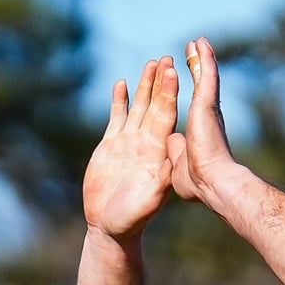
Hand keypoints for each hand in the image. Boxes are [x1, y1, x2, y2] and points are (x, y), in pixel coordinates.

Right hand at [83, 56, 179, 240]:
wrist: (111, 226)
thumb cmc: (134, 218)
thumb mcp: (151, 198)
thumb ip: (160, 178)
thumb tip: (171, 158)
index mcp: (157, 150)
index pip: (165, 114)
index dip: (169, 93)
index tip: (173, 72)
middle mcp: (145, 142)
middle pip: (154, 105)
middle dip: (159, 82)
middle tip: (164, 58)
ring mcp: (128, 142)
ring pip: (137, 107)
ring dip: (143, 86)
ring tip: (150, 63)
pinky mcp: (110, 146)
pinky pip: (117, 118)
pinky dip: (120, 101)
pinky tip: (121, 84)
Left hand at [177, 37, 238, 199]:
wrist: (212, 184)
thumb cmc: (197, 184)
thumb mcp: (177, 166)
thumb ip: (175, 152)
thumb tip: (172, 141)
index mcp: (196, 129)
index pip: (190, 102)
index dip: (185, 89)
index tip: (180, 78)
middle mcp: (204, 116)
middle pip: (199, 85)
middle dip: (195, 67)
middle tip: (193, 49)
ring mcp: (206, 109)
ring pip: (205, 77)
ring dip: (201, 58)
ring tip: (197, 41)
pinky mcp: (206, 105)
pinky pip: (206, 76)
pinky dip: (205, 59)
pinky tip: (201, 44)